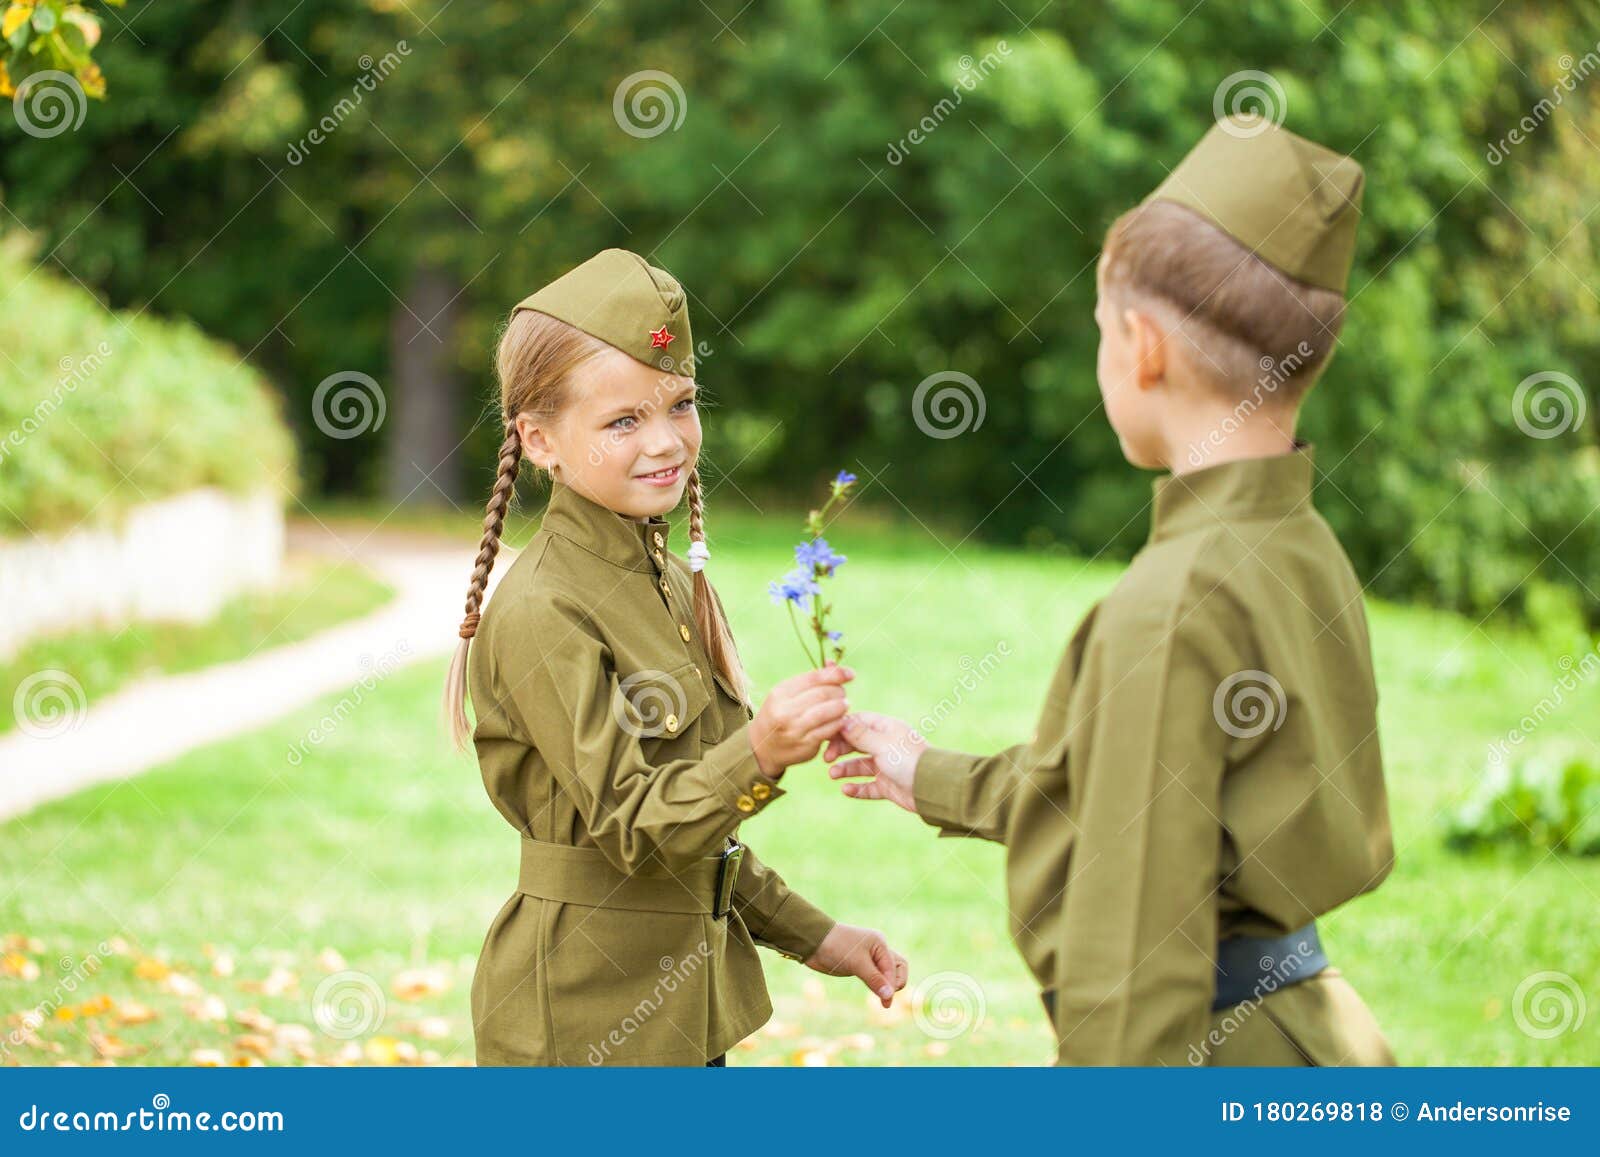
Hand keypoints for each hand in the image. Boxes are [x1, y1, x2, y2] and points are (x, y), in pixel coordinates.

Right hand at [748, 663, 854, 777]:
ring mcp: (795, 729)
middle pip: (823, 694)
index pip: (814, 678)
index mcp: (780, 693)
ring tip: (844, 706)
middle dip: (839, 692)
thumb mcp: (786, 694)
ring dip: (841, 707)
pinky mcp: (805, 745)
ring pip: (828, 712)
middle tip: (843, 694)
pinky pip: (829, 730)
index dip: (836, 674)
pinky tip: (840, 720)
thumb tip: (833, 664)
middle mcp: (785, 710)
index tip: (850, 674)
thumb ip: (810, 680)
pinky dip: (838, 723)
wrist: (762, 747)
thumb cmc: (779, 714)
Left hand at [804, 923, 908, 1007]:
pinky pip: (876, 976)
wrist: (813, 942)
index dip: (892, 985)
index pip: (895, 967)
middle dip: (895, 984)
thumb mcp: (856, 963)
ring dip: (887, 986)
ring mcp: (869, 957)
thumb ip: (874, 979)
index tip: (885, 1001)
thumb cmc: (836, 947)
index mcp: (880, 944)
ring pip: (887, 973)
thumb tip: (889, 995)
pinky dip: (878, 985)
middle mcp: (878, 949)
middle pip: (897, 968)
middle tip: (886, 1000)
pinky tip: (876, 995)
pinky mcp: (860, 965)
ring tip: (883, 1001)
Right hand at [824, 711, 925, 813]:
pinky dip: (856, 789)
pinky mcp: (888, 786)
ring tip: (833, 775)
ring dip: (845, 770)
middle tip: (827, 759)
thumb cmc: (909, 760)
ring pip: (860, 766)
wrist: (933, 788)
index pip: (859, 723)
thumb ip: (860, 735)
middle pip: (856, 744)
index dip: (841, 729)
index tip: (826, 738)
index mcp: (887, 729)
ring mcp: (887, 766)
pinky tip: (845, 790)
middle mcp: (886, 746)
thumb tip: (841, 720)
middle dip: (840, 750)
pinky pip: (868, 787)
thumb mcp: (882, 744)